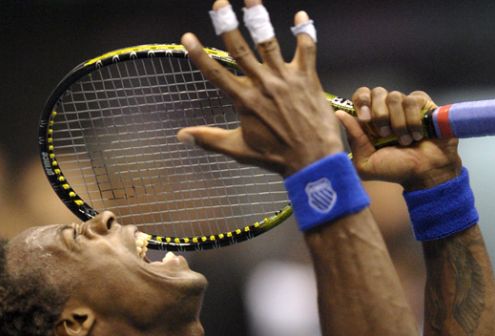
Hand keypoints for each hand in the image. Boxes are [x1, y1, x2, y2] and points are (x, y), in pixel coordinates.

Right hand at [177, 0, 343, 176]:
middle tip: (219, 3)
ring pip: (269, 42)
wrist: (313, 160)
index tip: (187, 36)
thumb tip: (181, 136)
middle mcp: (263, 84)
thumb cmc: (276, 157)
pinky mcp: (307, 78)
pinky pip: (306, 49)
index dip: (199, 54)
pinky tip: (301, 16)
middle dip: (227, 24)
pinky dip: (304, 32)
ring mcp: (286, 79)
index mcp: (244, 100)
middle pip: (240, 49)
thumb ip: (209, 138)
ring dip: (259, 18)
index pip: (215, 73)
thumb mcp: (238, 149)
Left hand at [335, 88, 462, 190]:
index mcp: (369, 121)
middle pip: (376, 92)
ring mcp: (404, 106)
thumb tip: (339, 113)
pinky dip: (413, 120)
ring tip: (404, 141)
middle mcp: (386, 110)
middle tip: (385, 134)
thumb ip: (354, 138)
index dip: (361, 102)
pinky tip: (417, 135)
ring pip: (394, 97)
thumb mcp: (366, 162)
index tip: (365, 119)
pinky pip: (413, 100)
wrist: (425, 172)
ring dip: (398, 123)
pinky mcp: (422, 104)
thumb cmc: (395, 169)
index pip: (360, 96)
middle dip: (379, 114)